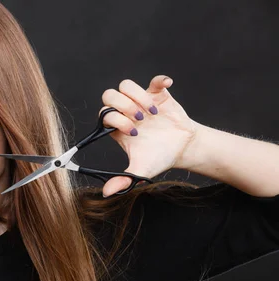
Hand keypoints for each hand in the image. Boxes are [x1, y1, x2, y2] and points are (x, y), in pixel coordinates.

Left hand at [99, 75, 198, 196]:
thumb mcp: (140, 169)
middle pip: (109, 95)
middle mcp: (124, 111)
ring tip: (152, 113)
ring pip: (126, 85)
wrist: (182, 148)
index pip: (104, 115)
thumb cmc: (158, 157)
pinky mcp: (157, 93)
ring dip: (138, 97)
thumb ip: (123, 179)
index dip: (116, 120)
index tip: (133, 132)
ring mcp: (140, 101)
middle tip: (139, 119)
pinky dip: (159, 80)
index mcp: (116, 127)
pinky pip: (154, 80)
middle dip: (122, 105)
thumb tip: (106, 193)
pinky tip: (165, 87)